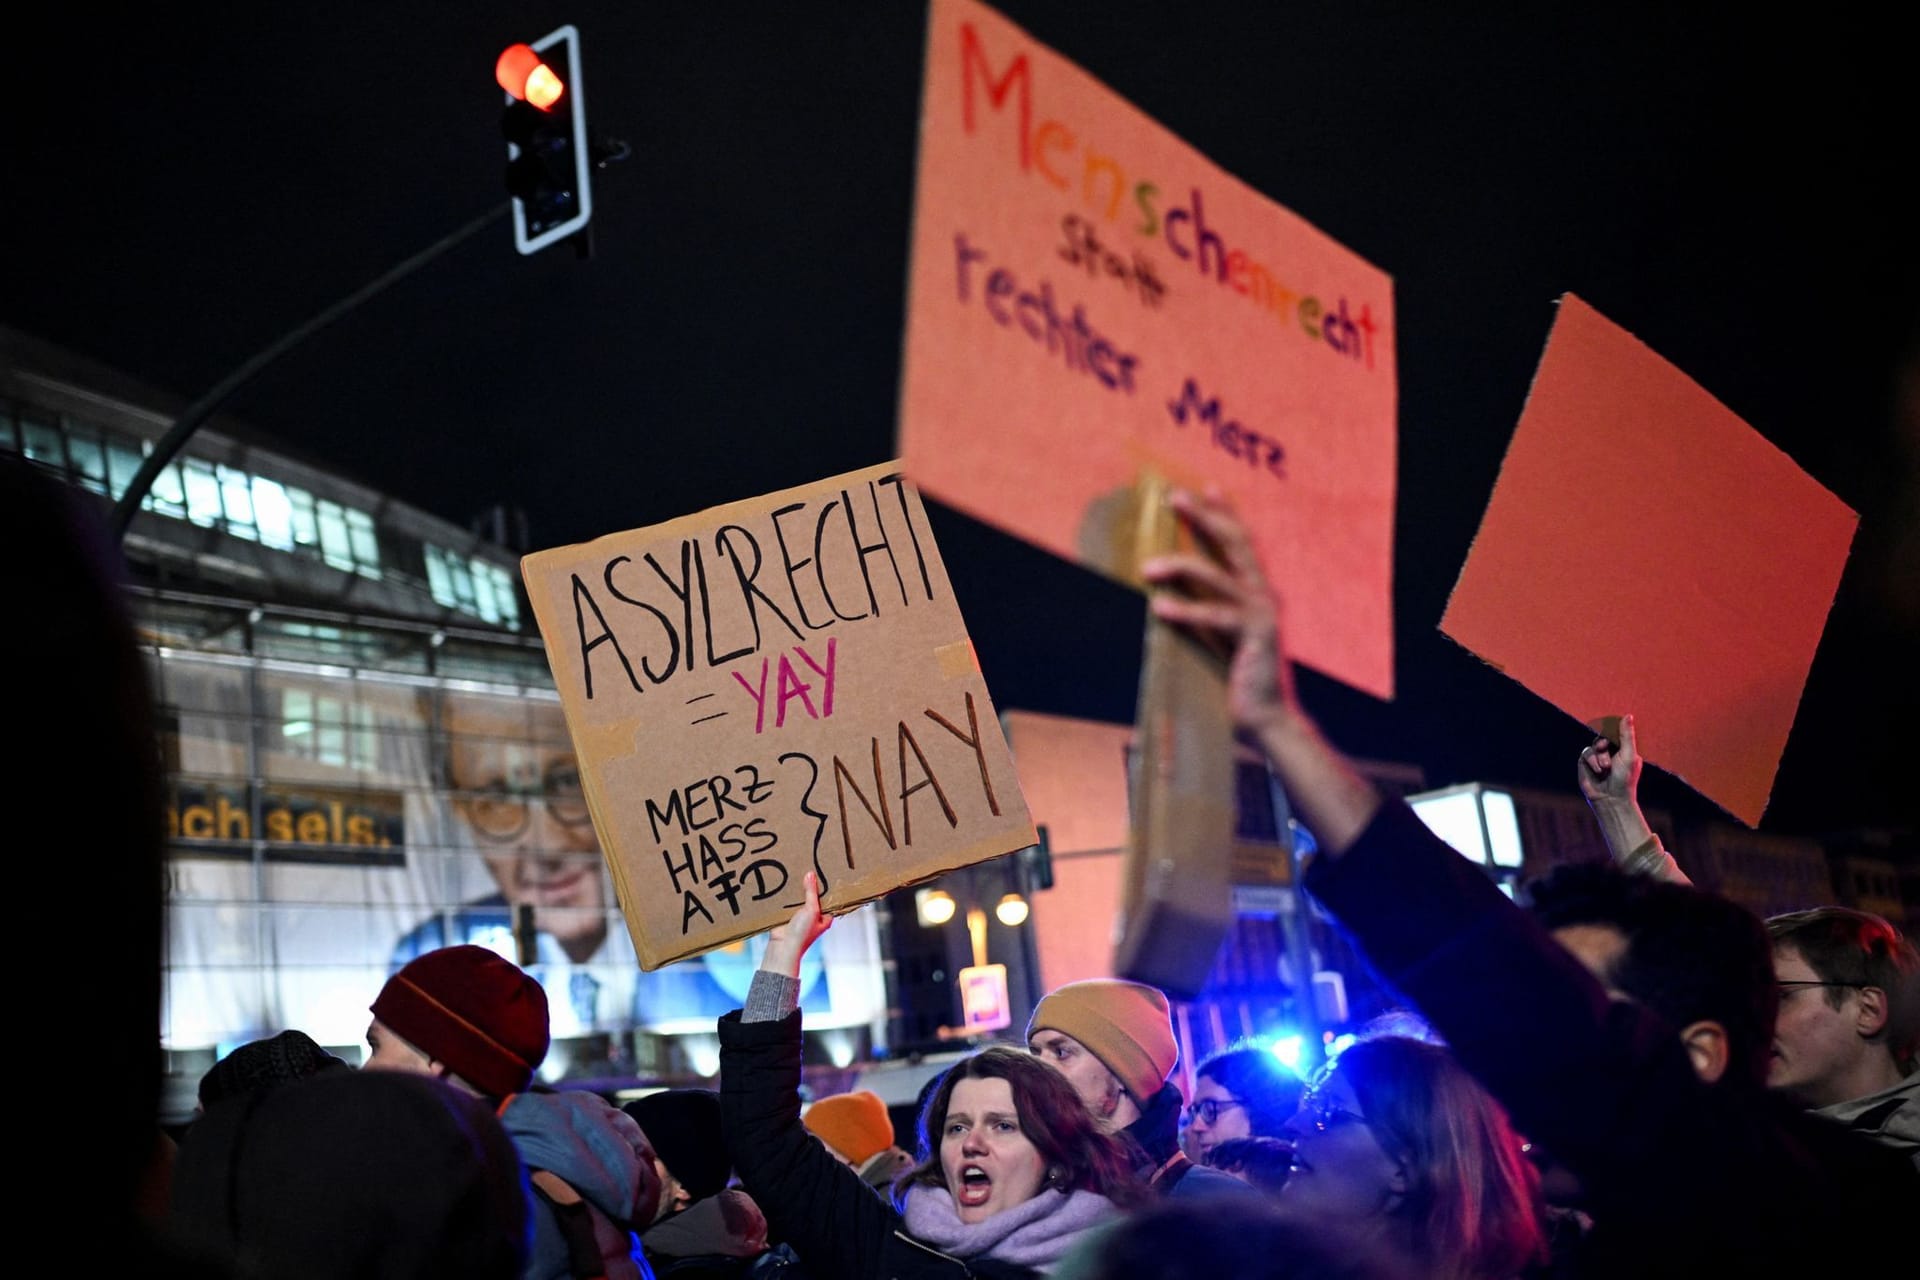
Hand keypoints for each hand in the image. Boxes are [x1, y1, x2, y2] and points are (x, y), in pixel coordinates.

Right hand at [760, 870, 831, 978]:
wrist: (782, 946)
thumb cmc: (802, 933)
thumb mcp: (811, 910)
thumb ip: (811, 892)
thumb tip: (810, 874)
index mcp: (825, 917)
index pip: (829, 899)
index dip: (828, 887)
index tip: (827, 872)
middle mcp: (814, 916)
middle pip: (814, 897)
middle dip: (811, 886)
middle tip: (811, 867)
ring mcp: (800, 915)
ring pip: (801, 898)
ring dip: (798, 889)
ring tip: (798, 870)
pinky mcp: (787, 914)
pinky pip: (789, 901)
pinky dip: (787, 894)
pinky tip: (786, 882)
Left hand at [1140, 488, 1298, 735]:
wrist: (1266, 718)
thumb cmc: (1237, 676)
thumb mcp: (1217, 635)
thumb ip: (1202, 609)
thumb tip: (1162, 590)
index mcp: (1256, 591)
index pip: (1240, 543)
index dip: (1224, 514)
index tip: (1204, 488)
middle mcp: (1263, 595)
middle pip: (1233, 544)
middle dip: (1204, 518)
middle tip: (1174, 497)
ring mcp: (1262, 613)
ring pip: (1217, 577)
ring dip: (1180, 567)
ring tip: (1147, 567)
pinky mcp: (1256, 637)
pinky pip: (1216, 617)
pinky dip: (1186, 610)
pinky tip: (1159, 607)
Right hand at [1577, 713, 1640, 806]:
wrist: (1611, 798)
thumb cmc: (1625, 779)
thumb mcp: (1629, 755)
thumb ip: (1626, 735)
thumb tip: (1628, 715)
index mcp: (1624, 748)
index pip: (1616, 732)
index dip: (1611, 731)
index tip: (1613, 735)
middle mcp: (1611, 751)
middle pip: (1603, 736)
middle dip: (1604, 743)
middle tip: (1605, 748)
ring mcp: (1597, 757)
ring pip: (1594, 745)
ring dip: (1599, 756)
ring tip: (1605, 768)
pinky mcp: (1586, 763)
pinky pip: (1586, 753)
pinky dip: (1592, 761)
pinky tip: (1598, 771)